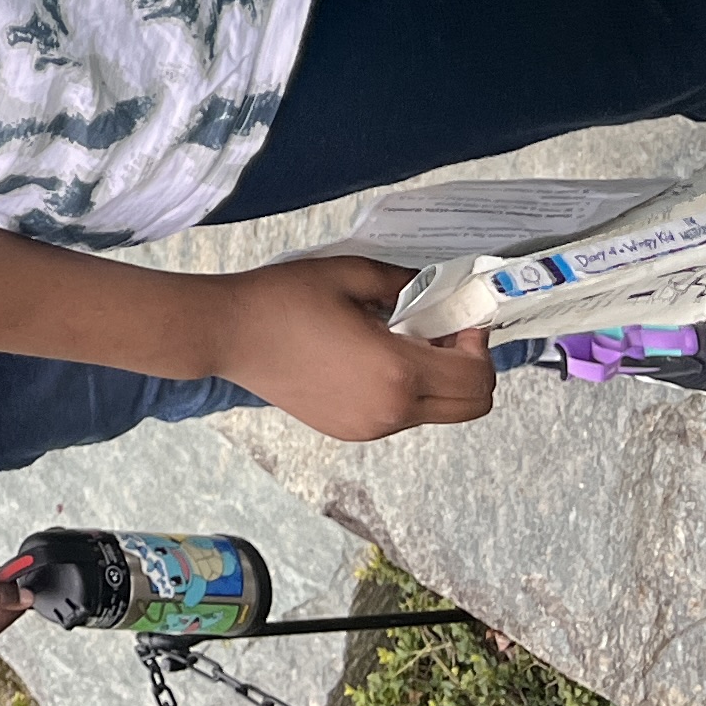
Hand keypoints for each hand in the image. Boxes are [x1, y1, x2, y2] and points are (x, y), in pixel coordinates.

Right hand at [208, 253, 496, 440]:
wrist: (226, 333)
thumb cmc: (283, 299)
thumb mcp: (350, 275)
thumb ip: (405, 283)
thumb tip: (436, 289)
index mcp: (397, 372)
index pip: (476, 378)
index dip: (479, 345)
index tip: (458, 317)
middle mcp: (391, 411)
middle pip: (471, 407)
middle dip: (469, 368)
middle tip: (441, 333)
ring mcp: (370, 427)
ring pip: (436, 412)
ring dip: (436, 379)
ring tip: (398, 342)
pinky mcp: (349, 430)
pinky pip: (401, 416)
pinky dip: (404, 391)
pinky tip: (368, 360)